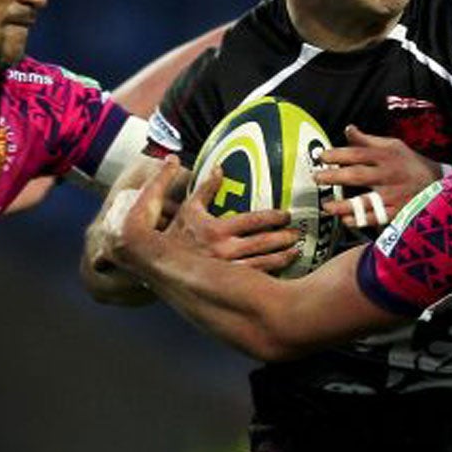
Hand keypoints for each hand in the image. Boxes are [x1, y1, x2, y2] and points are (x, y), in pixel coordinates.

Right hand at [106, 162, 299, 275]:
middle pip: (263, 243)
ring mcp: (225, 270)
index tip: (286, 215)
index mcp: (215, 230)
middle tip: (299, 233)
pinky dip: (270, 273)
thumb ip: (205, 187)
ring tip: (297, 251)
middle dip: (284, 237)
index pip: (253, 220)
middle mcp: (223, 251)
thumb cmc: (171, 235)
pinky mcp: (224, 285)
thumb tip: (219, 166)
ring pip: (262, 263)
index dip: (273, 217)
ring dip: (282, 256)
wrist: (151, 264)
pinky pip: (252, 278)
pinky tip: (282, 269)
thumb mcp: (188, 208)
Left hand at [316, 127, 440, 229]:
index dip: (338, 154)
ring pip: (365, 201)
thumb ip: (368, 141)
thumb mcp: (394, 146)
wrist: (439, 185)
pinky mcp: (397, 213)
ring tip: (326, 206)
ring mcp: (393, 196)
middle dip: (335, 177)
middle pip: (358, 176)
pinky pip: (375, 218)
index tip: (321, 156)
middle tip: (317, 178)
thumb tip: (348, 129)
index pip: (358, 153)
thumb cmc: (411, 163)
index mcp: (386, 156)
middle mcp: (388, 175)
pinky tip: (345, 220)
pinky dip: (359, 220)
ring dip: (343, 205)